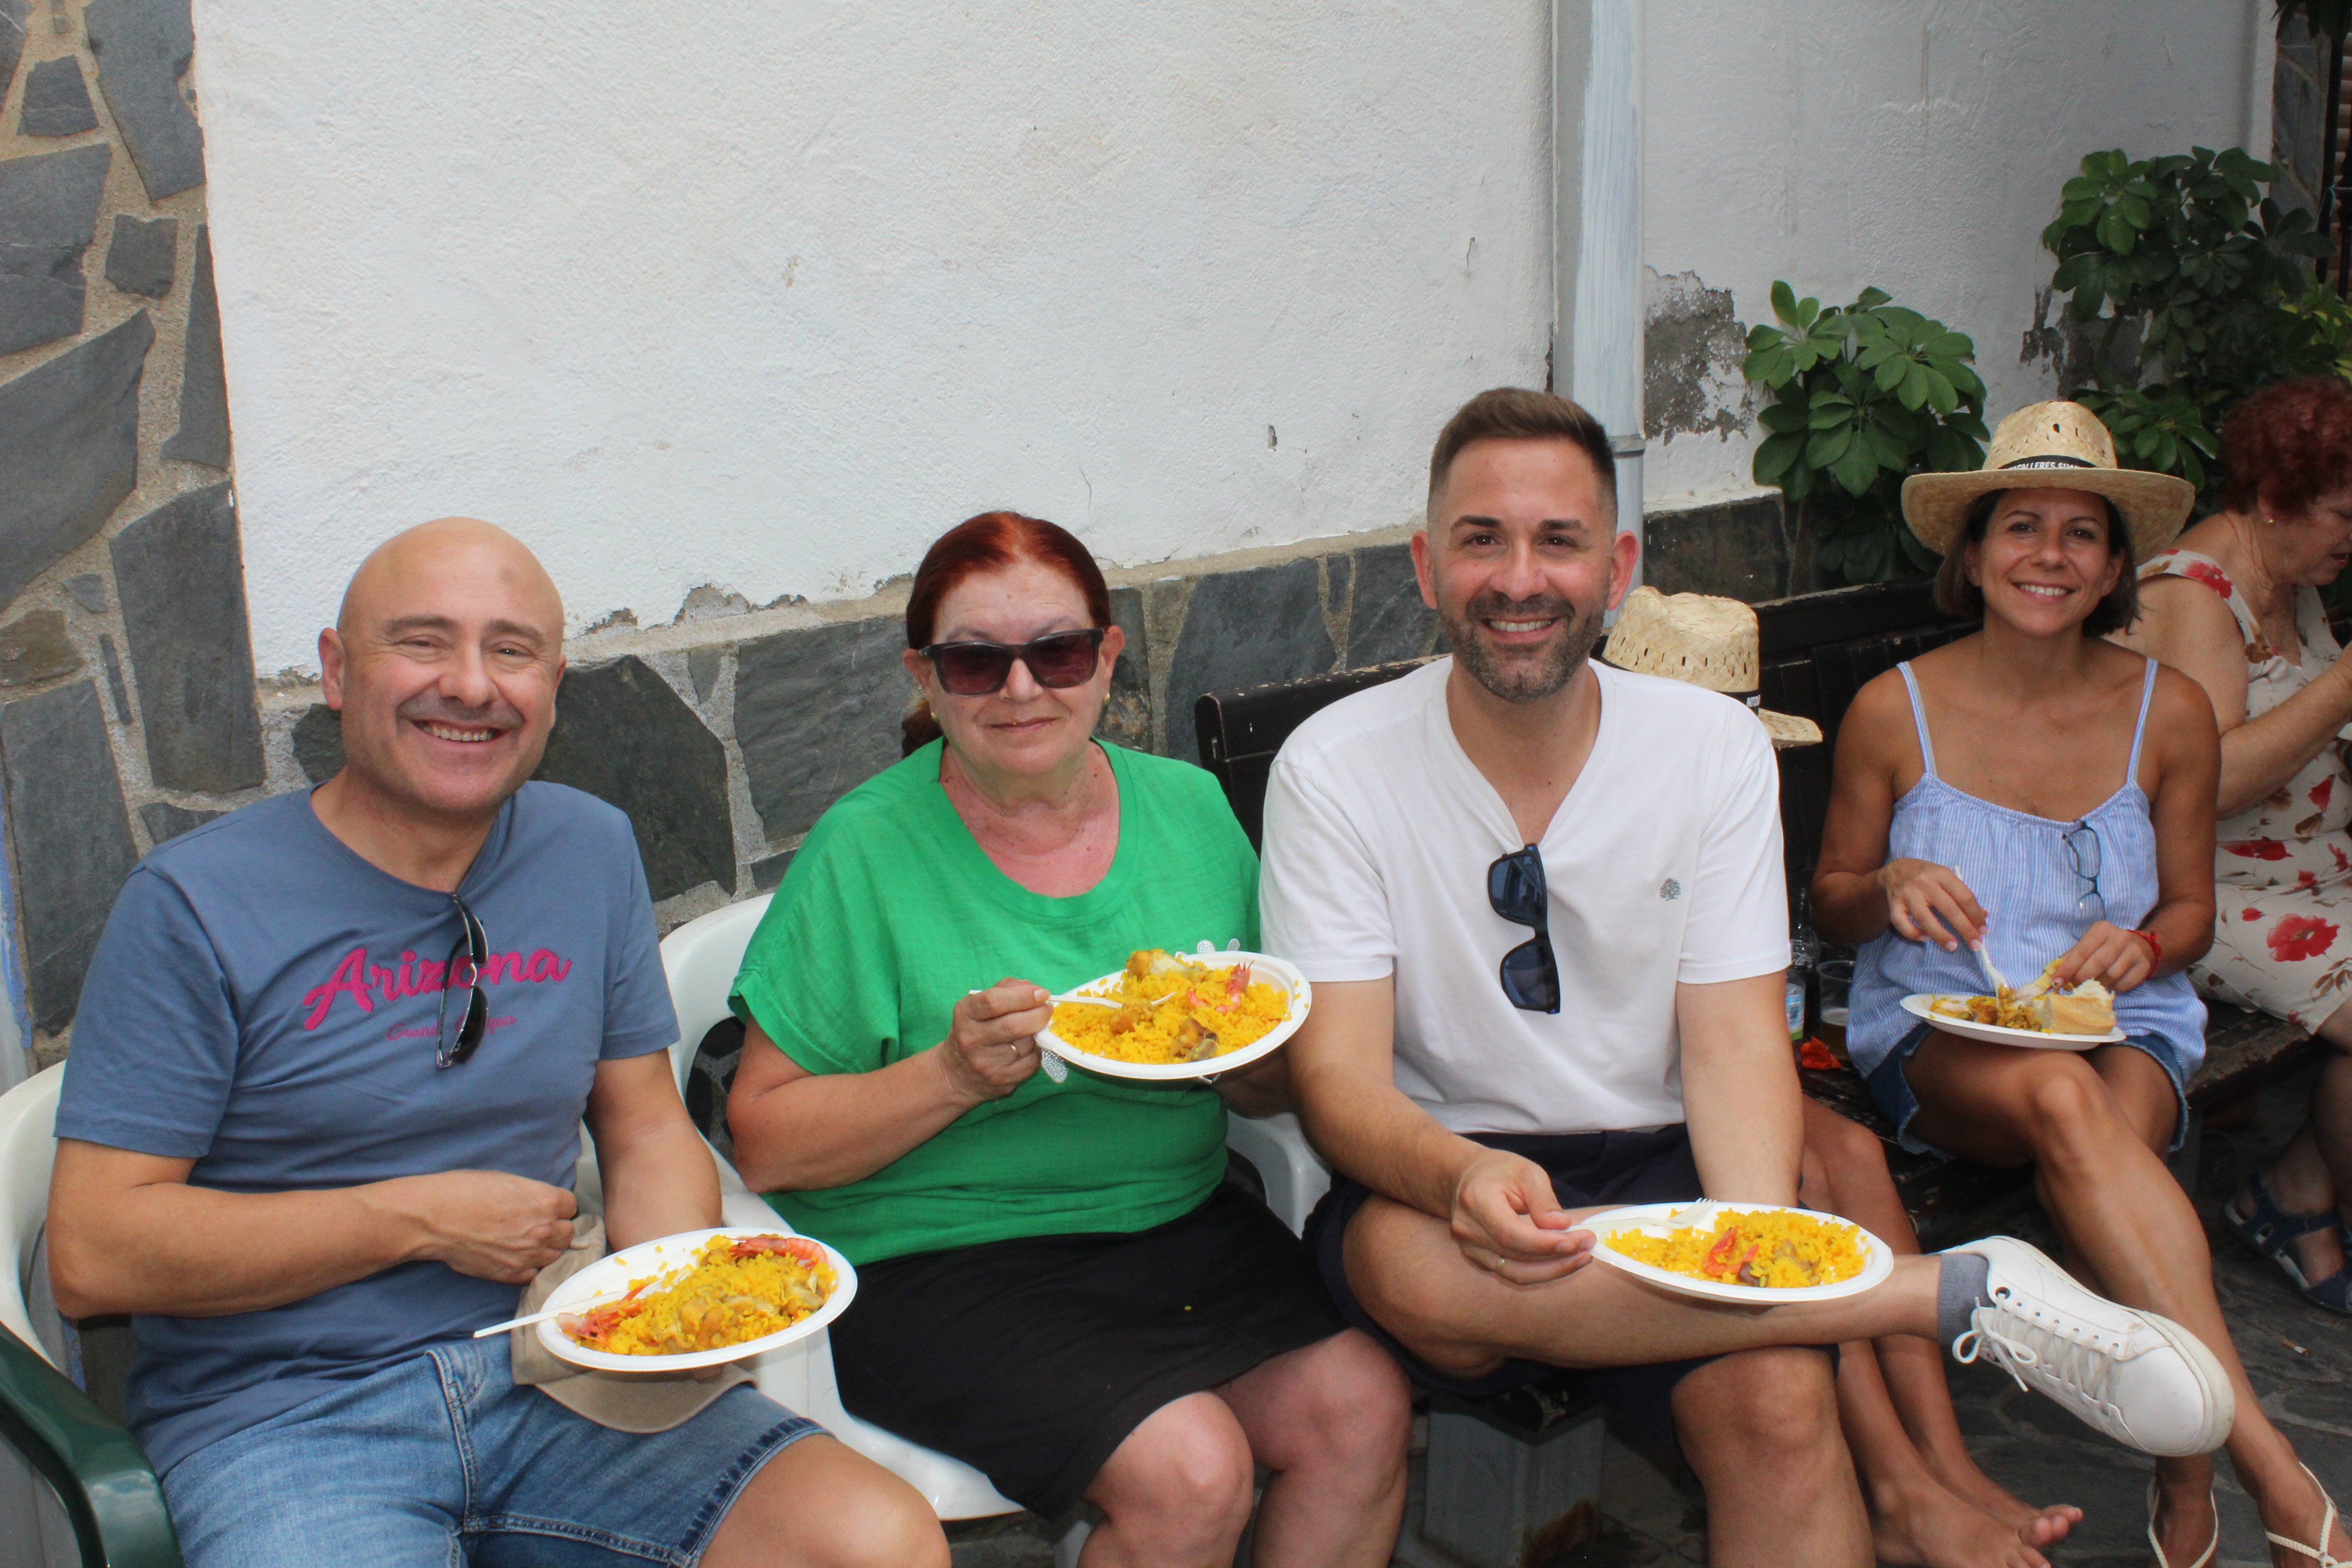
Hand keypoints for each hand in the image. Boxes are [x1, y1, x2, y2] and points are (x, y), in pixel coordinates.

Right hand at [384, 1170, 576, 1283]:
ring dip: (546, 1249)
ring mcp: (528, 1255)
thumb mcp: (506, 1180)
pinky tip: (516, 1257)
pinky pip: (534, 1274)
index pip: (571, 1206)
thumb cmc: (464, 1191)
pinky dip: (530, 1267)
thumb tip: (541, 1203)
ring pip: (555, 1256)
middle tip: (539, 1225)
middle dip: (557, 1228)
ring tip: (527, 1242)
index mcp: (545, 1201)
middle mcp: (543, 1229)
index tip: (548, 1207)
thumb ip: (532, 1194)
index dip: (559, 1206)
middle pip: (568, 1233)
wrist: (434, 1218)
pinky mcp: (511, 1274)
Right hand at [937, 979, 1053, 1105]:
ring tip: (1031, 1031)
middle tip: (1047, 1009)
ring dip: (1037, 1034)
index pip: (994, 1001)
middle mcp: (971, 1039)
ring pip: (1026, 1044)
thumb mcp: (978, 1006)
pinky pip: (1031, 1062)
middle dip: (1039, 1014)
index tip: (1042, 993)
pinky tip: (1026, 1050)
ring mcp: (985, 1063)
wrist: (957, 1075)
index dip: (1023, 996)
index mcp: (965, 1014)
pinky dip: (1036, 1053)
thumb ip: (1005, 990)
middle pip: (1013, 1025)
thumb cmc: (974, 1031)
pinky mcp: (1000, 1080)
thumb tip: (1033, 989)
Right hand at [1450, 1150, 1592, 1285]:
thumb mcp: (1527, 1172)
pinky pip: (1512, 1273)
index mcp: (1477, 1201)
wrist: (1465, 1177)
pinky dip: (1540, 1271)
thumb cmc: (1499, 1171)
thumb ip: (1543, 1201)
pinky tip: (1561, 1261)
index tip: (1576, 1241)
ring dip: (1552, 1270)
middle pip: (1515, 1256)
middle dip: (1557, 1256)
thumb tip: (1562, 1226)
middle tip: (1588, 1247)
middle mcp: (1468, 1230)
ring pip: (1515, 1273)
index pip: (1510, 1233)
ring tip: (1581, 1258)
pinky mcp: (1478, 1259)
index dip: (1544, 1243)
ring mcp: (1470, 1248)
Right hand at [1875, 858, 1985, 951]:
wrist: (1895, 870)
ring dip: (1940, 935)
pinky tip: (1924, 938)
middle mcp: (1924, 884)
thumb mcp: (1946, 877)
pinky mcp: (1894, 905)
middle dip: (1965, 929)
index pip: (1964, 896)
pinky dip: (1913, 933)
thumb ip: (1962, 895)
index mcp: (1941, 874)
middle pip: (1949, 909)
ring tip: (1953, 947)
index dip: (1975, 915)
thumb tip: (1982, 916)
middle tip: (1976, 945)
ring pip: (1925, 918)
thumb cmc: (1927, 876)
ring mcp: (1907, 895)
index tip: (1983, 931)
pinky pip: (1902, 923)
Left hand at [2052, 920, 2154, 992]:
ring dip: (2097, 984)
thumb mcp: (2088, 945)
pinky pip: (2123, 985)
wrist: (2140, 947)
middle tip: (2073, 986)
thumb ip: (2070, 957)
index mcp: (2101, 929)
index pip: (2081, 951)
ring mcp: (2134, 952)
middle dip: (2081, 979)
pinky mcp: (2144, 966)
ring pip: (2110, 976)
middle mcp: (2120, 938)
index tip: (2056, 983)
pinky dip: (2112, 988)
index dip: (2067, 969)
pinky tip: (2109, 983)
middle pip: (2096, 964)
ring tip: (2092, 983)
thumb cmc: (2105, 947)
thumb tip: (2053, 975)